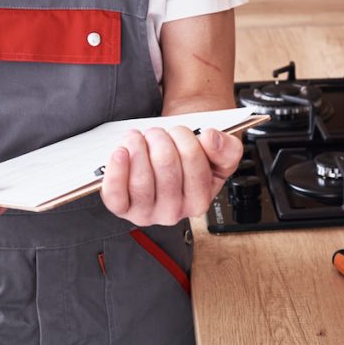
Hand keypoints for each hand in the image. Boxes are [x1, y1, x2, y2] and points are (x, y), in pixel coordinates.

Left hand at [100, 126, 242, 225]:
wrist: (168, 164)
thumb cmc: (190, 160)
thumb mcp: (218, 155)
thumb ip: (227, 148)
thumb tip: (211, 138)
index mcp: (199, 201)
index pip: (195, 164)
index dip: (186, 139)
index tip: (180, 131)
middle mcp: (173, 212)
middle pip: (166, 167)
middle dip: (161, 139)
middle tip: (158, 134)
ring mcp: (146, 213)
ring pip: (141, 180)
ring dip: (138, 148)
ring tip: (138, 138)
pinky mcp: (122, 208)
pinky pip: (116, 194)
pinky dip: (116, 170)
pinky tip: (121, 152)